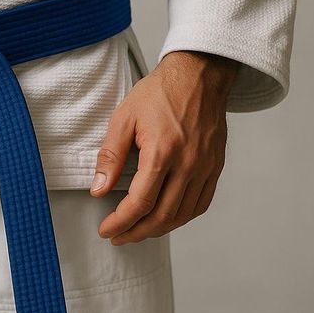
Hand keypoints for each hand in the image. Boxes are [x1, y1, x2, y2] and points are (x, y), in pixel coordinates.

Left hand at [90, 50, 238, 244]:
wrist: (199, 75)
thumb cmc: (159, 93)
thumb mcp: (123, 118)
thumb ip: (110, 156)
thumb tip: (98, 190)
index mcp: (163, 151)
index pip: (140, 202)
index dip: (120, 222)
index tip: (106, 229)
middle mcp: (188, 163)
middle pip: (162, 215)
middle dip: (136, 232)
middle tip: (118, 237)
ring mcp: (206, 167)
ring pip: (182, 214)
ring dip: (158, 230)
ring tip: (137, 232)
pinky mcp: (215, 167)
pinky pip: (200, 204)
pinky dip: (181, 218)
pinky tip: (165, 219)